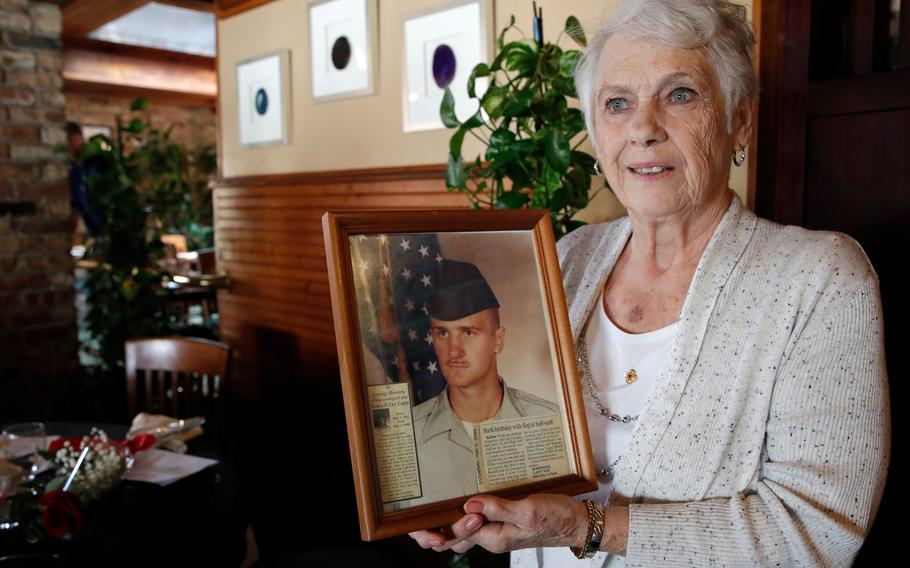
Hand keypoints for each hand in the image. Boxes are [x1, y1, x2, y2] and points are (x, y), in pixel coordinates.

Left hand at [408, 494, 587, 554]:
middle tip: (413, 531)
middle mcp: (492, 537)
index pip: (459, 534)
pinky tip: (455, 511)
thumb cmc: (556, 517)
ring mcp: (496, 531)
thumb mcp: (527, 509)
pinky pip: (475, 525)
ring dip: (443, 530)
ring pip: (462, 534)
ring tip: (423, 525)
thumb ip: (498, 508)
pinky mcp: (501, 524)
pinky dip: (460, 521)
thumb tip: (470, 503)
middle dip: (433, 536)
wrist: (576, 522)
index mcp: (495, 537)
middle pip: (454, 540)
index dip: (440, 528)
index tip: (423, 522)